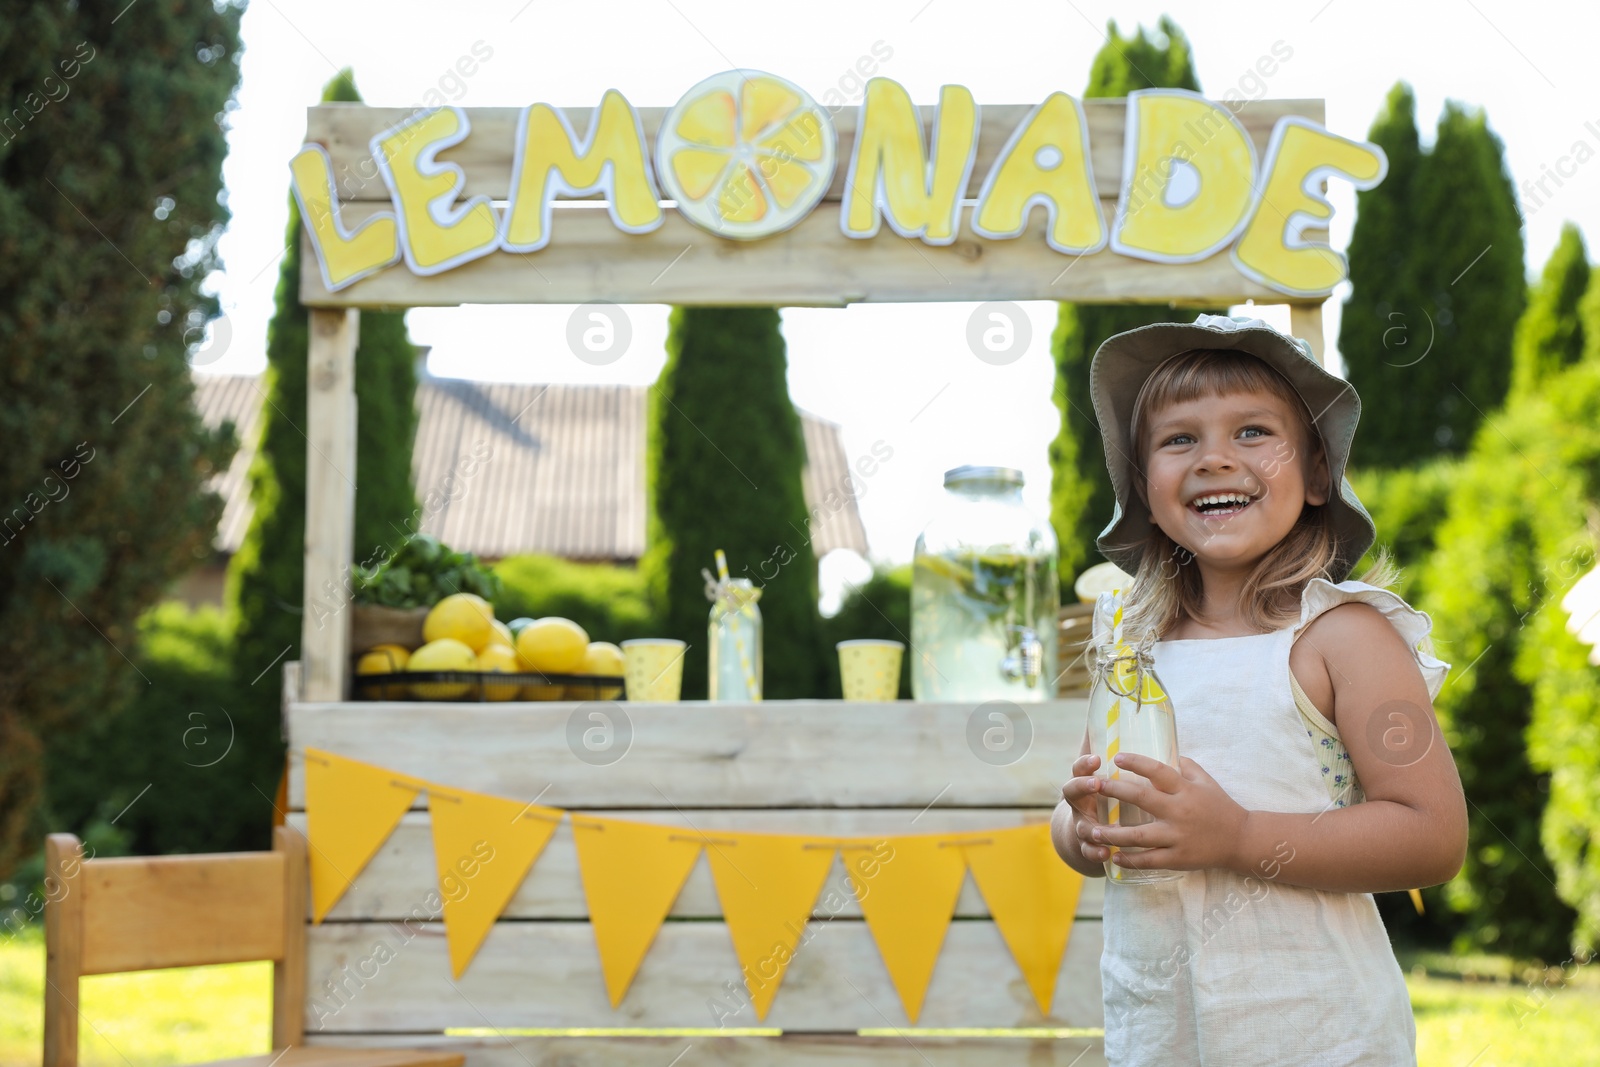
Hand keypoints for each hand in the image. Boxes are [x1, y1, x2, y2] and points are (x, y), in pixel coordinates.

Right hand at [1061, 753, 1110, 866]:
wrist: (1084, 830)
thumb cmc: (1098, 794)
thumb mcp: (1099, 771)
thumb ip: (1103, 747)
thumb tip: (1108, 709)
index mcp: (1086, 781)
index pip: (1080, 767)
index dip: (1085, 763)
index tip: (1098, 758)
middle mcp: (1080, 801)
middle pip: (1072, 791)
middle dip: (1083, 785)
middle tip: (1096, 783)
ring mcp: (1082, 823)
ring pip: (1082, 824)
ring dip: (1090, 826)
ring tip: (1100, 830)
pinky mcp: (1088, 846)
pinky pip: (1089, 851)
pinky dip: (1095, 853)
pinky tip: (1104, 855)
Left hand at [1093, 753, 1248, 872]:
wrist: (1241, 840)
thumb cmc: (1221, 807)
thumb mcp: (1206, 781)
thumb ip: (1185, 766)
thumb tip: (1166, 750)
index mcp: (1185, 790)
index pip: (1158, 771)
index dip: (1137, 763)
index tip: (1117, 757)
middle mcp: (1179, 812)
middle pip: (1141, 799)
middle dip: (1114, 791)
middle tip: (1093, 786)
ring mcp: (1178, 837)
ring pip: (1139, 836)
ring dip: (1113, 834)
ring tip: (1092, 830)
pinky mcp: (1179, 858)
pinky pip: (1149, 860)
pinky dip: (1130, 860)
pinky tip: (1114, 857)